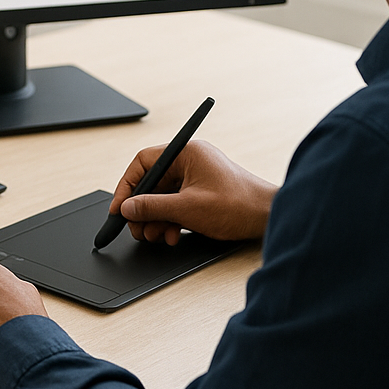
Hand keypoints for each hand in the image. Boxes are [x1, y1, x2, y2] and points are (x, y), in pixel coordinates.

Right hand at [111, 139, 277, 244]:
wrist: (268, 218)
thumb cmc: (239, 205)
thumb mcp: (187, 208)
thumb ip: (152, 207)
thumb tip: (127, 207)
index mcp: (186, 153)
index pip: (143, 162)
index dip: (127, 186)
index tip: (120, 207)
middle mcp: (190, 161)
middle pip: (152, 183)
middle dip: (142, 208)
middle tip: (137, 227)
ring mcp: (196, 177)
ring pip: (162, 197)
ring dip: (156, 218)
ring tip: (156, 235)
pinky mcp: (201, 193)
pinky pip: (175, 204)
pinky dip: (170, 221)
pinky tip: (172, 234)